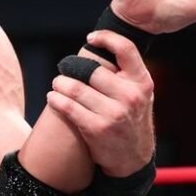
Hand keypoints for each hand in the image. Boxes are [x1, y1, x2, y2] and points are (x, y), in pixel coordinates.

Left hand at [46, 31, 154, 176]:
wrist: (133, 157)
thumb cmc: (131, 120)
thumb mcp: (139, 95)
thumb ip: (125, 75)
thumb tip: (98, 50)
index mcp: (142, 82)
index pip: (126, 49)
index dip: (106, 38)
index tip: (90, 39)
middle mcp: (130, 95)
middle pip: (92, 70)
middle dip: (72, 69)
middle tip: (63, 71)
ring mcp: (115, 113)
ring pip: (76, 88)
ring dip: (60, 84)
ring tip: (56, 84)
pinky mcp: (97, 128)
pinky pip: (69, 108)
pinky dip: (56, 100)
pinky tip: (52, 98)